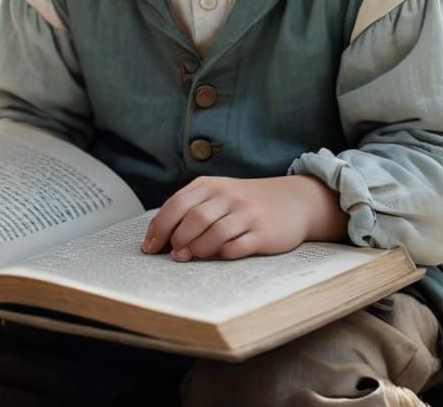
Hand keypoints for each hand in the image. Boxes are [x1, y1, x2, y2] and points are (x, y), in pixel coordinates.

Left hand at [141, 175, 347, 261]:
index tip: (149, 247)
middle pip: (193, 219)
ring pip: (214, 233)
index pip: (176, 204)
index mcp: (210, 185)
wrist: (292, 200)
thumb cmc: (245, 203)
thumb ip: (191, 210)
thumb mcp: (218, 195)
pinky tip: (222, 255)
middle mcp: (228, 196)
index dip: (159, 228)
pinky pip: (238, 246)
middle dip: (177, 240)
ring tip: (191, 257)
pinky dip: (225, 253)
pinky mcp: (264, 232)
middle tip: (173, 255)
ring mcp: (247, 213)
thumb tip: (159, 239)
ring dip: (197, 249)